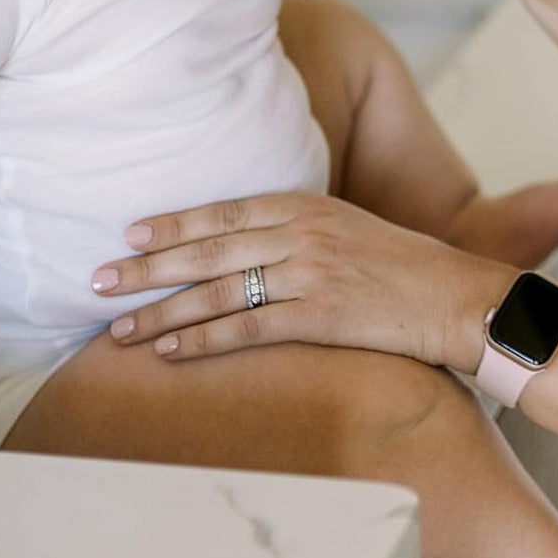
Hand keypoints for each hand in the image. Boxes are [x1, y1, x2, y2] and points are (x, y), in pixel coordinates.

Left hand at [92, 193, 514, 371]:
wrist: (461, 298)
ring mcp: (312, 273)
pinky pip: (249, 328)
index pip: (226, 211)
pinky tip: (169, 352)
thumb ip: (302, 233)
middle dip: (147, 266)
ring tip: (118, 328)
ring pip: (219, 290)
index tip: (129, 231)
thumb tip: (251, 248)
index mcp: (310, 206)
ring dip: (162, 311)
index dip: (174, 222)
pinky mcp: (323, 315)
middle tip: (96, 280)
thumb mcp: (353, 231)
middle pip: (208, 248)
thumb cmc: (409, 269)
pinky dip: (203, 340)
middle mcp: (304, 233)